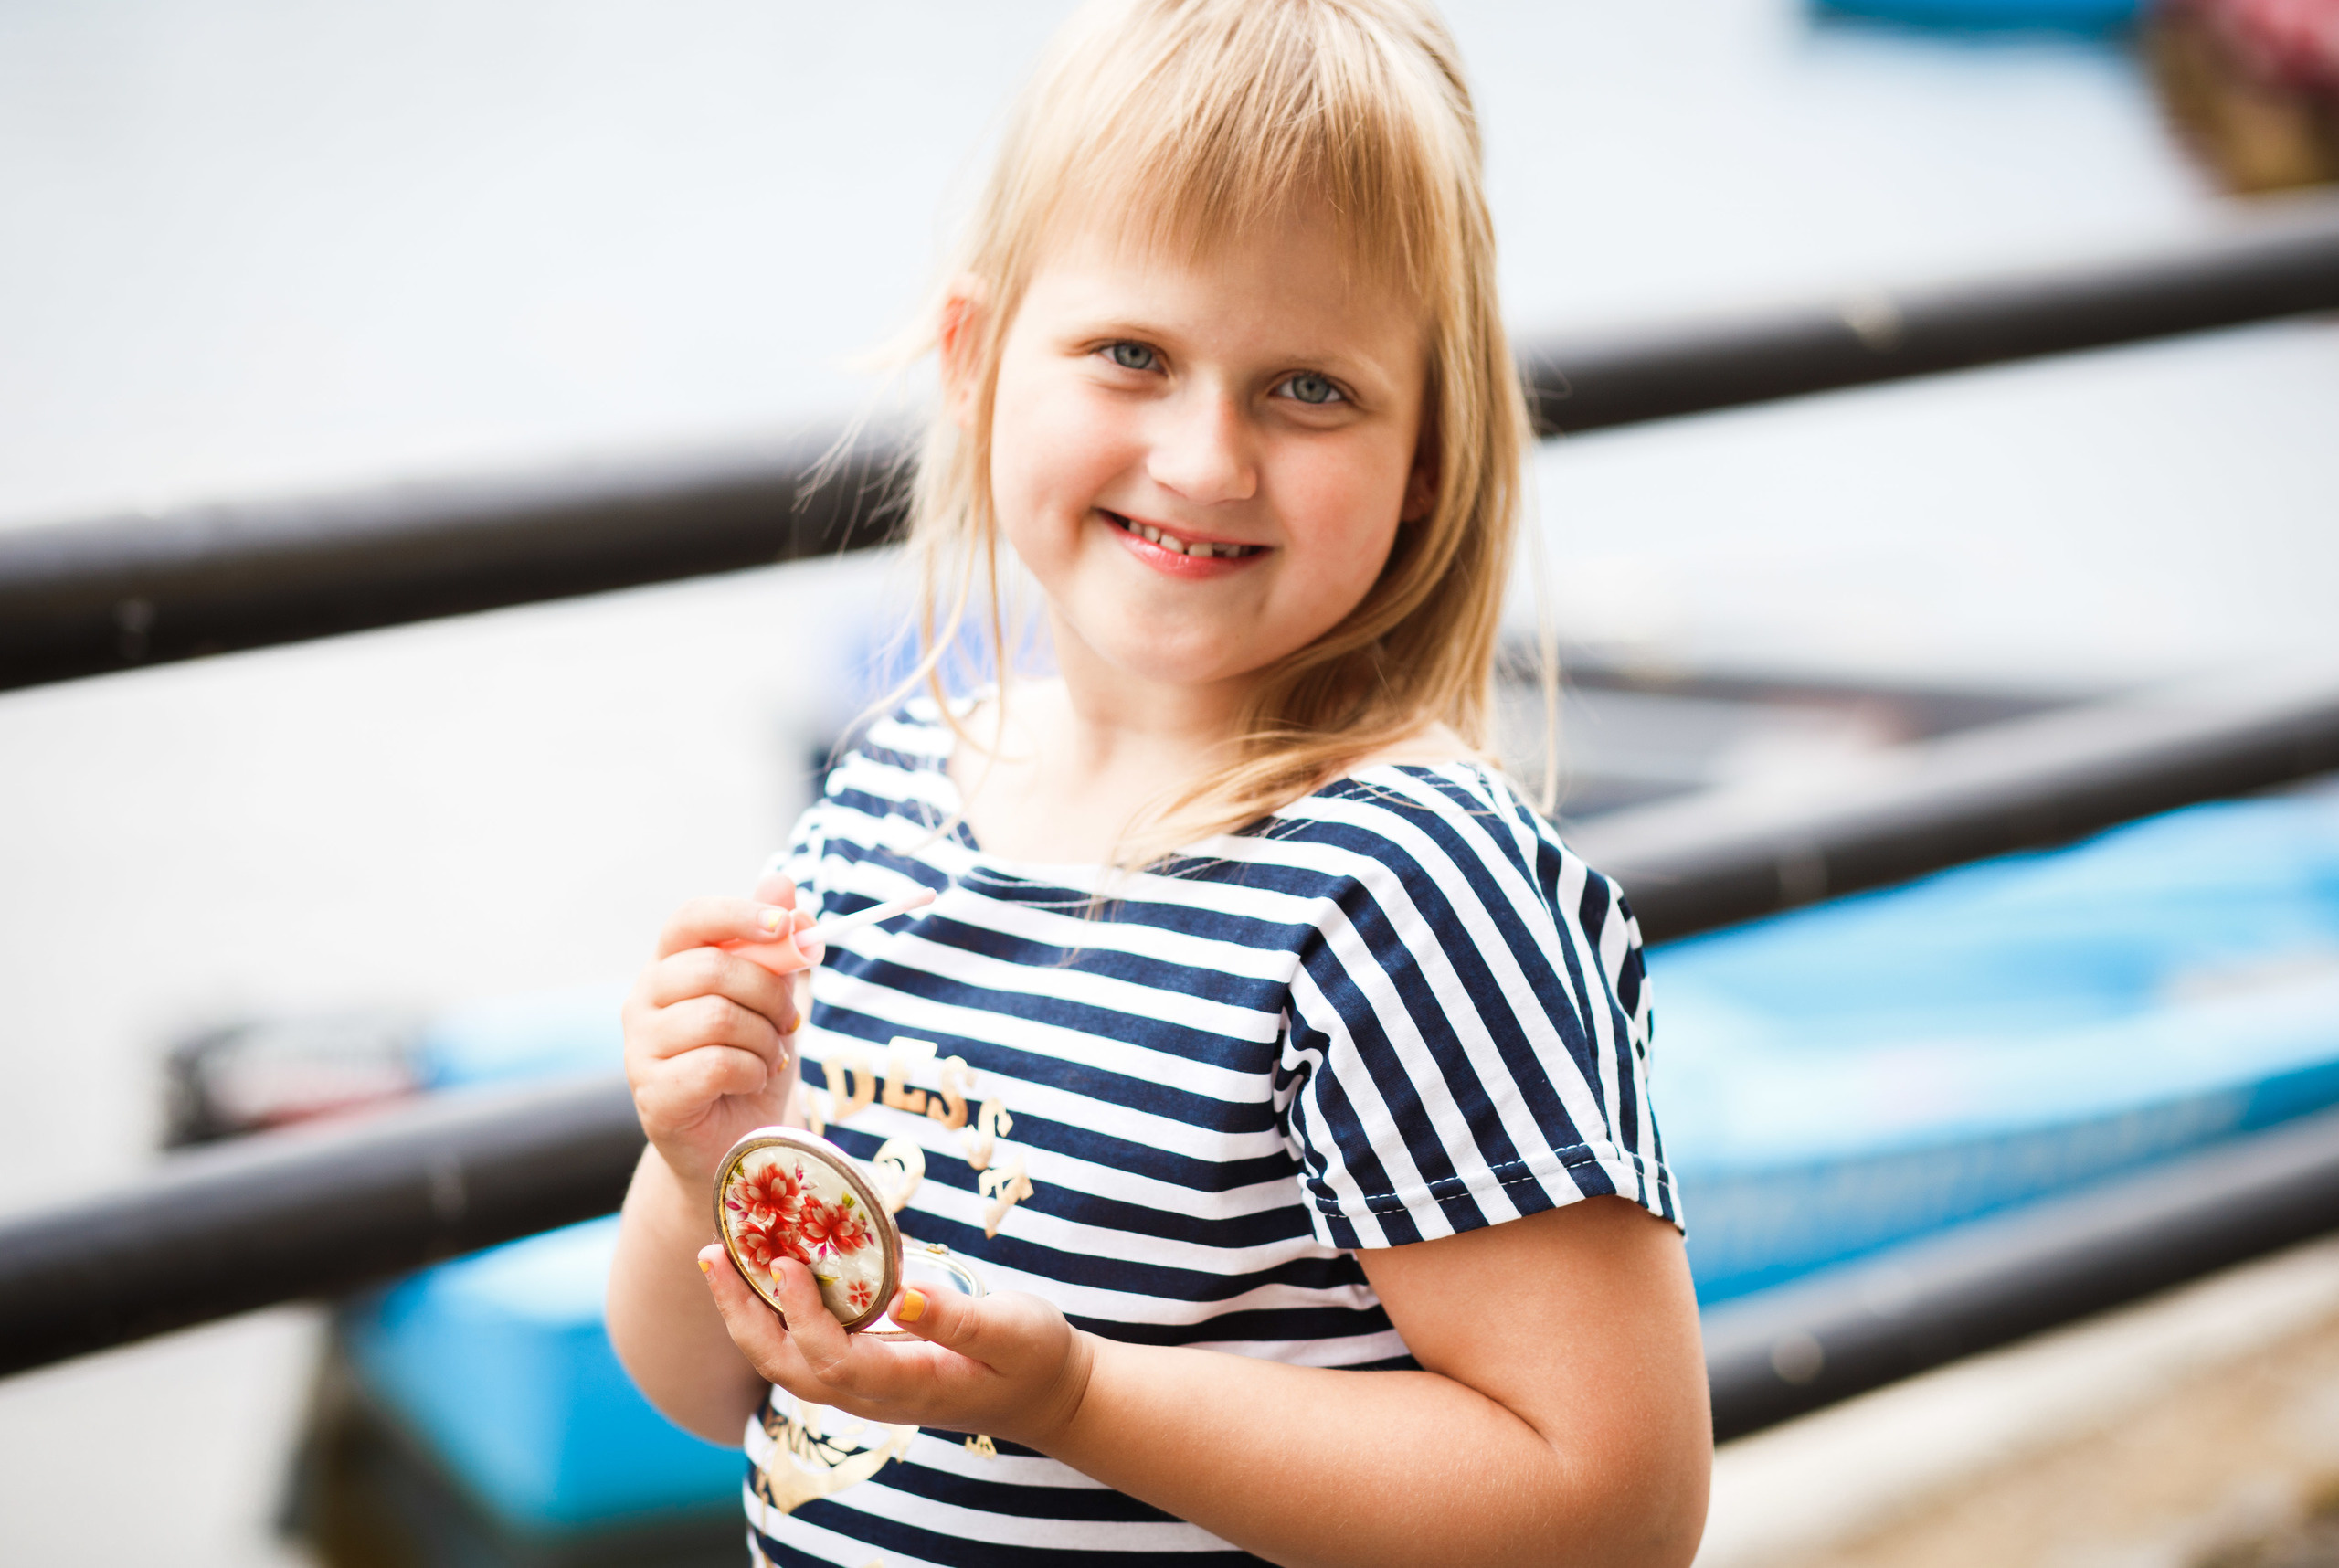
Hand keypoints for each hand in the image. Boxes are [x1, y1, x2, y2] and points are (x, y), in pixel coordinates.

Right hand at [623, 874, 816, 1188]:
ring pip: (719, 1017)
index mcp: (671, 966)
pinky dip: (752, 1070)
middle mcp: (644, 1001)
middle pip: (713, 968)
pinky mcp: (653, 1094)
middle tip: (786, 1021)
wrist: (740, 1142)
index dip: (739, 914)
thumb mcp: (774, 997)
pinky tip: (752, 1081)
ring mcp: (640, 1050)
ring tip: (769, 1056)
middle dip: (769, 993)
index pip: (692, 919)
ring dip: (764, 1038)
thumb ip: (776, 943)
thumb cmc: (752, 1061)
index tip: (786, 927)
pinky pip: (715, 1064)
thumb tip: (780, 880)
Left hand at [698, 1243, 1094, 1450]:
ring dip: (748, 1314)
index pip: (832, 1359)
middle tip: (715, 1253)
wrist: (1048, 1395)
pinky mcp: (868, 1370)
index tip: (786, 1262)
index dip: (802, 1315)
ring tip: (722, 1258)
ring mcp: (866, 1388)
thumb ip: (959, 1319)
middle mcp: (873, 1395)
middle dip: (743, 1314)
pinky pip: (806, 1348)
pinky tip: (770, 1273)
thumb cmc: (1034, 1358)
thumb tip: (905, 1296)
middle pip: (787, 1367)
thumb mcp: (1012, 1331)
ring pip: (787, 1362)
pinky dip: (776, 1313)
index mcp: (905, 1387)